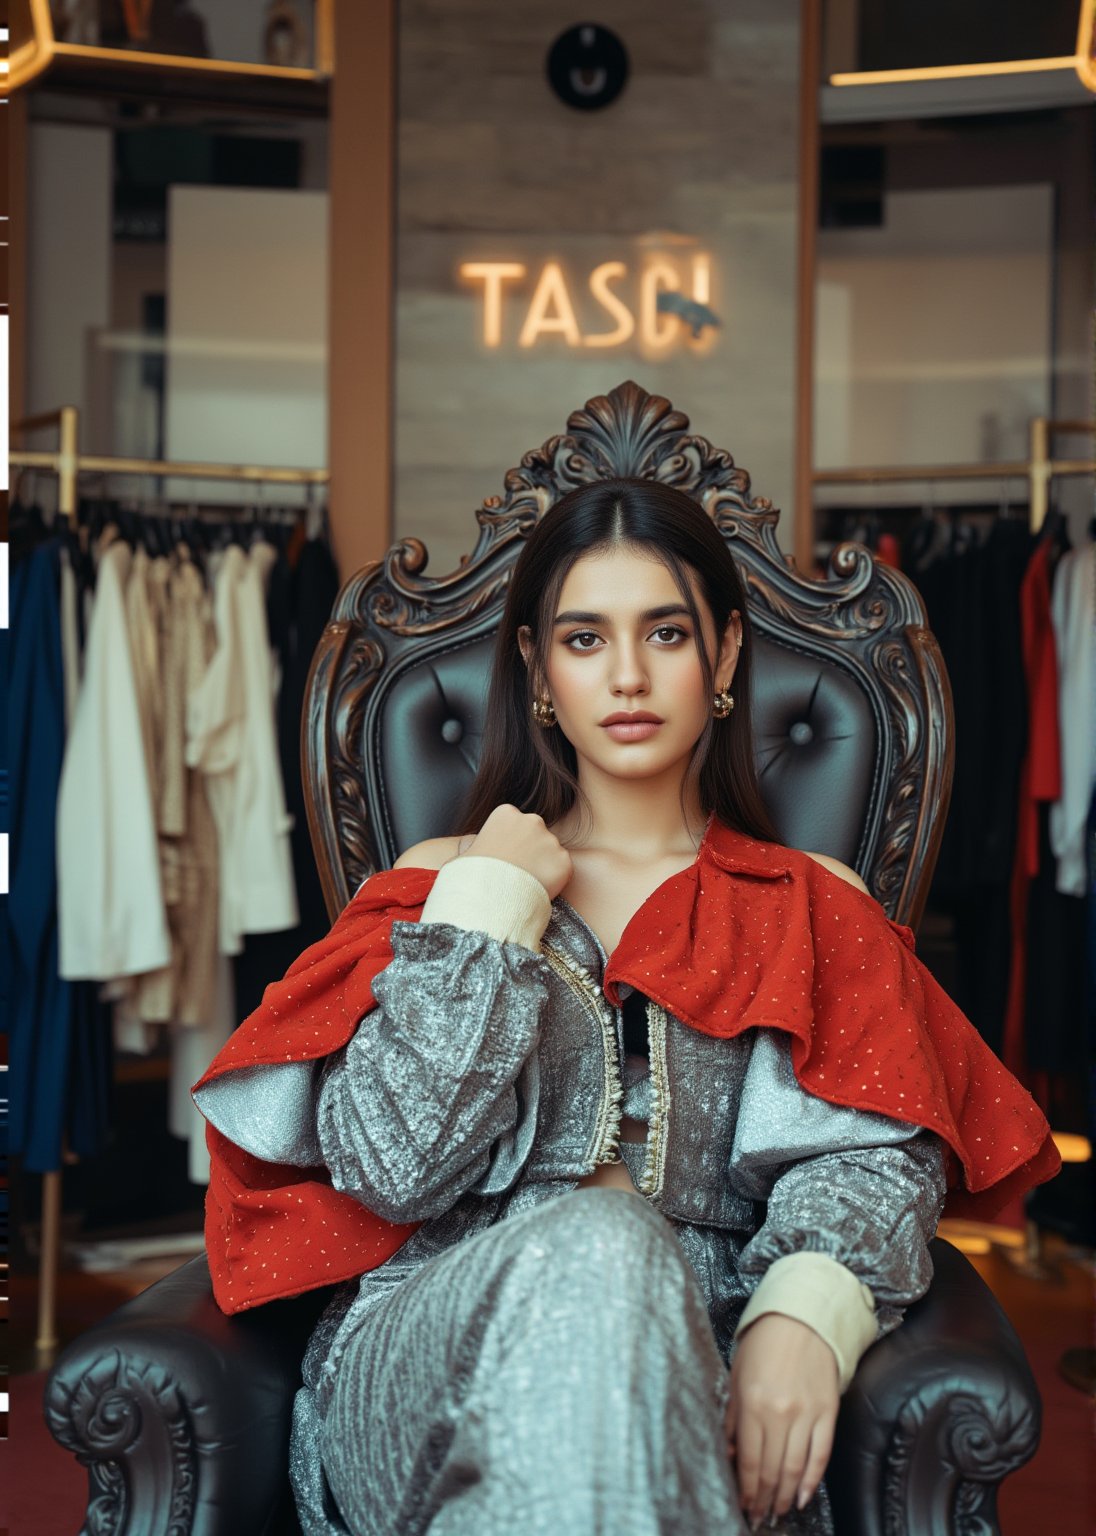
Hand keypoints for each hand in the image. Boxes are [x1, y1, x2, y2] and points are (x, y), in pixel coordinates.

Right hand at [463, 805, 572, 899]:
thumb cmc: (471, 877)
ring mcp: (550, 840)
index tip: (504, 858)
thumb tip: (472, 849)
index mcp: (506, 813)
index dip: (509, 841)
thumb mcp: (464, 853)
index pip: (514, 822)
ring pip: (550, 851)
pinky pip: (562, 868)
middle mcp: (532, 820)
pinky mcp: (564, 860)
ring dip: (543, 864)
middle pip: (535, 833)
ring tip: (526, 884)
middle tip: (518, 872)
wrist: (490, 900)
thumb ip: (476, 844)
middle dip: (530, 849)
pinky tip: (539, 890)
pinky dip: (555, 879)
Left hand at [724, 1313, 838, 1526]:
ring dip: (786, 1497)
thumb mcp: (737, 1374)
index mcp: (753, 1403)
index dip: (747, 1490)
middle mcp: (781, 1412)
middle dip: (765, 1500)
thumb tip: (731, 1455)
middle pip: (772, 1471)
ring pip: (797, 1469)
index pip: (750, 1461)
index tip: (744, 1506)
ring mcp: (808, 1414)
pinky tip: (804, 1496)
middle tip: (760, 1517)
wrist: (804, 1316)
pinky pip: (822, 1455)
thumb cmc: (764, 1341)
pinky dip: (812, 1480)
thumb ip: (733, 1417)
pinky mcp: (829, 1412)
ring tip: (779, 1512)